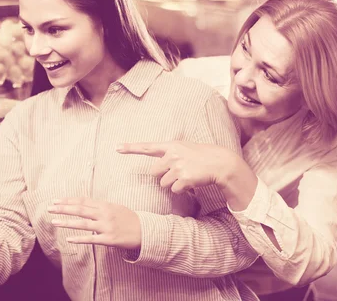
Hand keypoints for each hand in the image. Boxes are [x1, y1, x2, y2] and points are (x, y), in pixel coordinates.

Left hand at [47, 197, 140, 249]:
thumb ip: (100, 206)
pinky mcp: (109, 239)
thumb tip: (84, 204)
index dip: (68, 200)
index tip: (55, 200)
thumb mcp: (115, 207)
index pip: (82, 200)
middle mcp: (104, 214)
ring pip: (83, 224)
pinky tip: (69, 239)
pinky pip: (92, 239)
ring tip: (54, 222)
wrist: (145, 231)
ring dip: (67, 222)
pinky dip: (80, 239)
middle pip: (80, 209)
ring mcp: (106, 226)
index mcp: (105, 205)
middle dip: (63, 208)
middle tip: (49, 208)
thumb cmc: (129, 218)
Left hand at [116, 141, 241, 193]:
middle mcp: (172, 155)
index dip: (131, 148)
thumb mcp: (184, 149)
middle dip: (164, 175)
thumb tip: (156, 169)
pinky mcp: (184, 178)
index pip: (147, 147)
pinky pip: (174, 190)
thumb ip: (169, 154)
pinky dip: (182, 189)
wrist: (220, 163)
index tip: (116, 147)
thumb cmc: (201, 156)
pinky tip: (192, 182)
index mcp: (171, 146)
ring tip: (188, 175)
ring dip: (174, 184)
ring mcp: (178, 166)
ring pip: (164, 183)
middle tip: (179, 171)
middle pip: (155, 172)